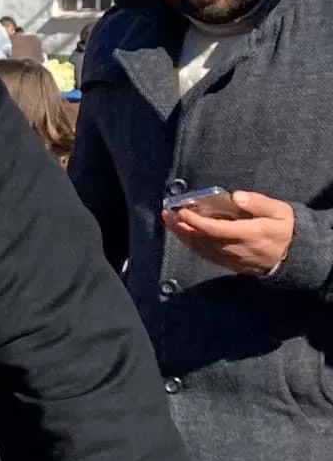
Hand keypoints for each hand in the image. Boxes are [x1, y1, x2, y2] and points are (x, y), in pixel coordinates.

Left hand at [165, 191, 295, 275]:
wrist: (295, 256)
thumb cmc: (286, 229)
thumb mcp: (280, 211)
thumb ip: (258, 203)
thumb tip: (236, 196)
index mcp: (248, 234)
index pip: (214, 229)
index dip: (195, 221)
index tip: (181, 211)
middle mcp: (236, 249)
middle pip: (201, 240)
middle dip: (181, 228)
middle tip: (166, 214)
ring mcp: (231, 259)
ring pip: (201, 249)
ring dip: (183, 236)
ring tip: (170, 222)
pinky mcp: (229, 264)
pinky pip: (206, 255)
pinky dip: (192, 245)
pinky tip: (184, 235)